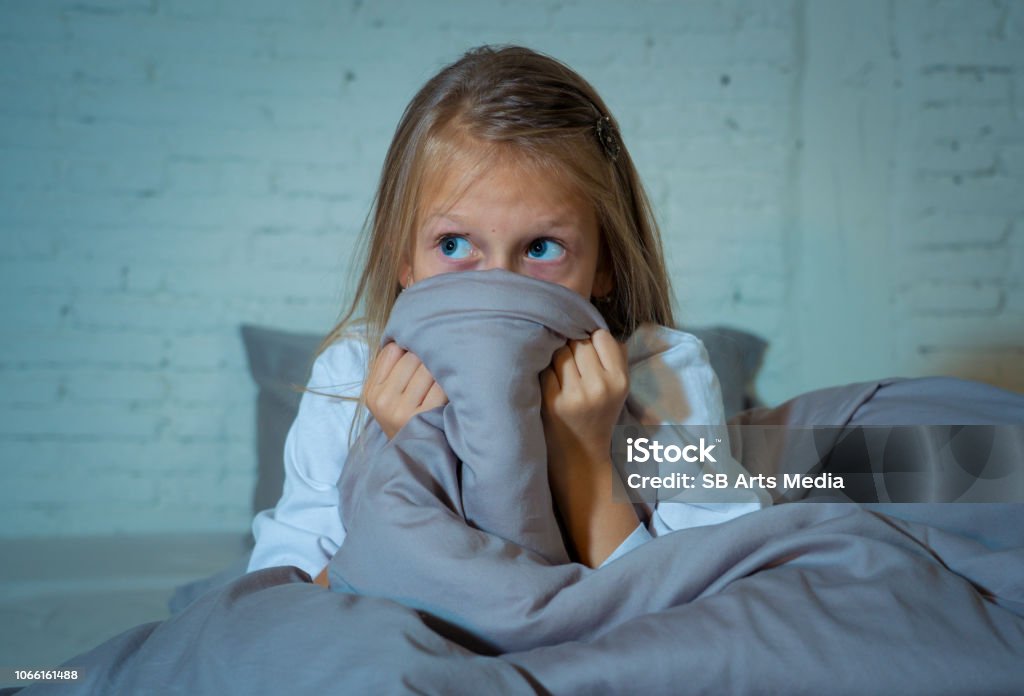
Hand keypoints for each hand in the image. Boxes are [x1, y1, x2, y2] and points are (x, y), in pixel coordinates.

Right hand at [364, 342, 447, 439]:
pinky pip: (440, 386)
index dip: (410, 349)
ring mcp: (402, 411)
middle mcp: (383, 401)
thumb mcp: (387, 395)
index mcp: (371, 391)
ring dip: (439, 369)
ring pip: (427, 369)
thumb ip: (391, 368)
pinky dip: (448, 383)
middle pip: (411, 358)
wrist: (413, 457)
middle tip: (439, 363)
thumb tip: (410, 333)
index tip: (422, 354)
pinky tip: (451, 386)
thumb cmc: (405, 418)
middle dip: (427, 358)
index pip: (392, 350)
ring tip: (446, 373)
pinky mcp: (423, 418)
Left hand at [540, 329, 628, 464]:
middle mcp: (599, 386)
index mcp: (620, 380)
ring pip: (560, 352)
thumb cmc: (599, 414)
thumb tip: (594, 324)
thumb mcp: (618, 388)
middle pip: (578, 342)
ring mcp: (575, 395)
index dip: (592, 340)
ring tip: (563, 375)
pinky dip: (546, 373)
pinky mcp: (552, 402)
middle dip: (573, 348)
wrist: (582, 456)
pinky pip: (545, 369)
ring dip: (558, 359)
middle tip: (574, 366)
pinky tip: (552, 385)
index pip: (601, 336)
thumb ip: (614, 356)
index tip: (589, 353)